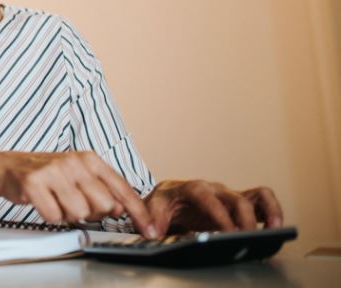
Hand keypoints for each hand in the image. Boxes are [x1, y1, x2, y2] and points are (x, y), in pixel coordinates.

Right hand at [0, 151, 157, 237]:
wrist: (9, 167)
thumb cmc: (48, 175)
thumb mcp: (80, 176)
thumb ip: (104, 190)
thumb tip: (122, 208)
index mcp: (89, 159)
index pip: (122, 189)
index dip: (138, 213)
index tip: (149, 230)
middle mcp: (73, 162)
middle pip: (103, 206)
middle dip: (92, 213)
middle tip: (75, 203)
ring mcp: (53, 171)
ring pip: (79, 213)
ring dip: (68, 214)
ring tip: (57, 201)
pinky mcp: (33, 182)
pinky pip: (54, 215)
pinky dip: (50, 215)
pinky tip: (44, 202)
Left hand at [145, 179, 282, 233]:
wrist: (170, 197)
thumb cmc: (164, 202)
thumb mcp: (154, 208)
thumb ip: (153, 218)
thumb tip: (154, 232)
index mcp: (192, 188)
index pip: (206, 197)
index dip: (218, 214)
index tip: (227, 231)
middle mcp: (214, 189)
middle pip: (235, 198)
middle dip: (243, 219)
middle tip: (247, 239)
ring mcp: (229, 195)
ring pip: (255, 195)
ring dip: (267, 211)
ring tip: (274, 230)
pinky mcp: (239, 203)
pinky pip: (261, 201)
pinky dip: (272, 211)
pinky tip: (275, 228)